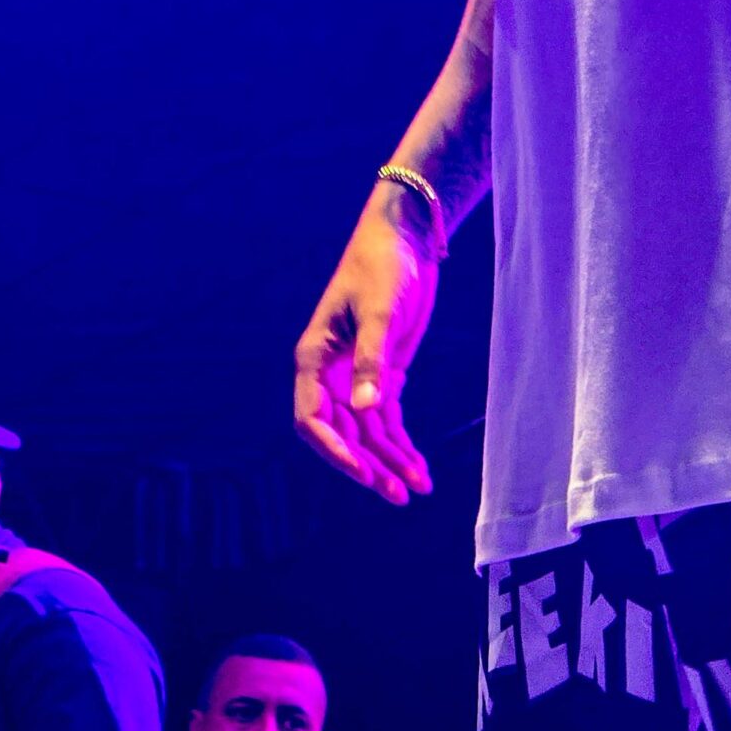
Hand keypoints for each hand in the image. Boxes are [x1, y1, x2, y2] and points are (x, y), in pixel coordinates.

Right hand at [294, 194, 437, 505]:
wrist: (406, 238)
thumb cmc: (383, 265)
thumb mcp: (379, 310)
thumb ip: (371, 361)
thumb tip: (366, 410)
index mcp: (314, 358)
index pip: (312, 418)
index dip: (333, 450)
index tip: (363, 471)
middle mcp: (330, 374)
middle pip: (341, 434)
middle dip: (366, 465)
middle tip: (396, 493)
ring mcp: (356, 376)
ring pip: (367, 433)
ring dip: (388, 462)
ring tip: (416, 489)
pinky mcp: (382, 374)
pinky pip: (386, 420)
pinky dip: (400, 444)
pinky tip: (418, 469)